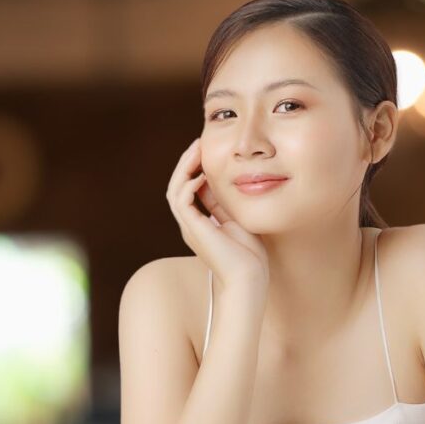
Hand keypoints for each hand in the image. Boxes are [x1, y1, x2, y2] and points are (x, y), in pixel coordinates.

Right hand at [166, 137, 268, 290]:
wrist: (248, 280)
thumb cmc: (249, 256)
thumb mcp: (239, 221)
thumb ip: (229, 205)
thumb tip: (229, 183)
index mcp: (201, 223)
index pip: (190, 189)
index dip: (195, 168)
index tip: (207, 151)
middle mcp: (191, 224)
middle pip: (178, 186)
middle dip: (187, 163)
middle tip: (198, 144)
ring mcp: (190, 228)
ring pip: (175, 190)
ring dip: (184, 168)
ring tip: (196, 151)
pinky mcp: (194, 230)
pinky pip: (181, 201)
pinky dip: (188, 185)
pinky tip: (201, 175)